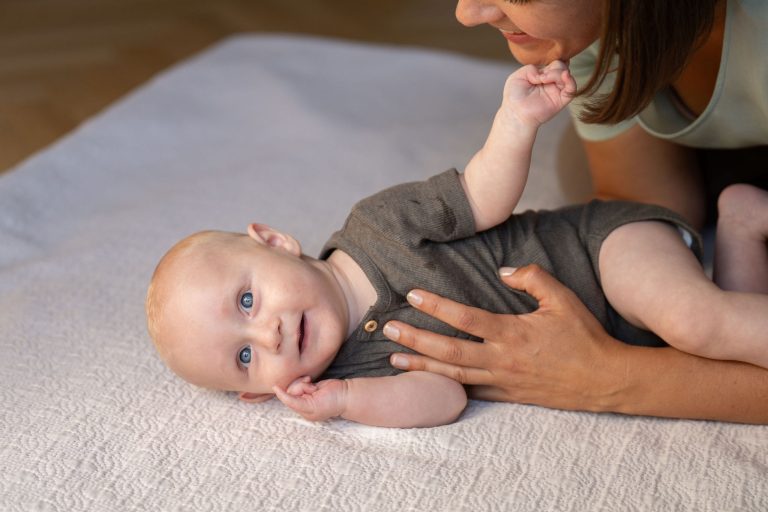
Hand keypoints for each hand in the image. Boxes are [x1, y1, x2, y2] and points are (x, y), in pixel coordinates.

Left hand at [272, 376, 347, 421]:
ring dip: (303, 384)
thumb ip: (295, 402)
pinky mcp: (309, 387)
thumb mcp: (311, 406)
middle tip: (310, 388)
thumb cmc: (331, 403)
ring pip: (295, 385)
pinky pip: (300, 381)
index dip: (282, 394)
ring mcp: (306, 395)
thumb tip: (282, 395)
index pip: (288, 401)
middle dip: (299, 387)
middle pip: (290, 391)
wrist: (345, 394)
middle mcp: (302, 403)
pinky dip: (304, 381)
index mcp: (302, 411)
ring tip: (312, 386)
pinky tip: (311, 382)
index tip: (275, 386)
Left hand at [383, 264, 626, 411]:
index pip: (465, 318)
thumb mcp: (563, 298)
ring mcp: (504, 381)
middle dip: (416, 339)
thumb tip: (502, 271)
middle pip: (450, 350)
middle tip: (388, 330)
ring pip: (454, 375)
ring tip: (394, 359)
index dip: (436, 306)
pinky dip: (448, 388)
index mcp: (513, 333)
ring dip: (423, 366)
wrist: (605, 380)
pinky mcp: (509, 396)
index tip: (412, 295)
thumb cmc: (584, 336)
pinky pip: (472, 394)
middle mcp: (502, 359)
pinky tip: (428, 383)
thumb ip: (532, 278)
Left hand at [502, 60, 575, 125]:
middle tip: (542, 77)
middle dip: (554, 67)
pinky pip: (572, 89)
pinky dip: (571, 81)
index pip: (553, 63)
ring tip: (544, 79)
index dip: (552, 60)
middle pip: (561, 66)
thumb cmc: (514, 96)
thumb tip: (543, 73)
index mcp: (541, 75)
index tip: (545, 62)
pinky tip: (565, 76)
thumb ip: (531, 68)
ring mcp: (556, 91)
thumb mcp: (518, 76)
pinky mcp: (561, 100)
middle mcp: (550, 82)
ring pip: (566, 75)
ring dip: (557, 73)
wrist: (515, 113)